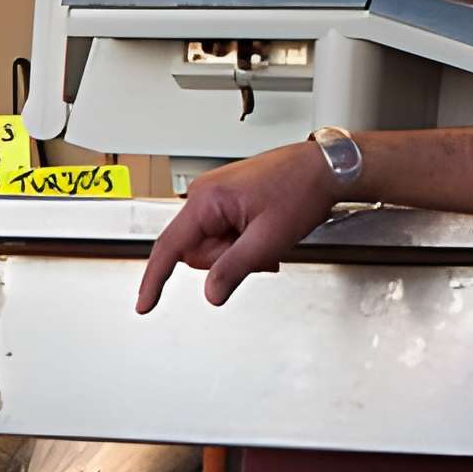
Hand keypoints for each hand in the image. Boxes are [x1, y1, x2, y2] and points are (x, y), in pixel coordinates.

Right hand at [135, 141, 343, 311]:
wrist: (328, 167)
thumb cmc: (303, 189)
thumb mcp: (270, 238)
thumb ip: (234, 268)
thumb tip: (211, 293)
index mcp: (207, 200)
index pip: (169, 248)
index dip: (155, 280)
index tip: (145, 304)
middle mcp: (203, 194)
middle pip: (194, 251)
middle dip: (225, 259)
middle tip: (260, 251)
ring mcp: (213, 196)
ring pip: (209, 245)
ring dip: (237, 251)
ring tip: (266, 239)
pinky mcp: (224, 199)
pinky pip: (220, 233)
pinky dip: (240, 242)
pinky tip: (261, 233)